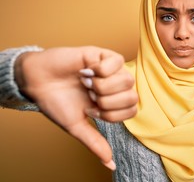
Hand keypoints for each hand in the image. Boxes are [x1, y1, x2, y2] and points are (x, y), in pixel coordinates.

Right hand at [15, 46, 137, 169]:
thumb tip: (110, 163)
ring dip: (102, 85)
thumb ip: (95, 143)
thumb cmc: (57, 103)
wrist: (37, 82)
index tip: (91, 110)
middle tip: (88, 96)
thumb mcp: (77, 126)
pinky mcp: (102, 54)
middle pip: (132, 96)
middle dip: (106, 101)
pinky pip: (118, 61)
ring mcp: (111, 70)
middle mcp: (116, 86)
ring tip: (86, 83)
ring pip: (127, 79)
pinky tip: (86, 70)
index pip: (132, 110)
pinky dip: (100, 69)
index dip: (111, 114)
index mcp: (113, 102)